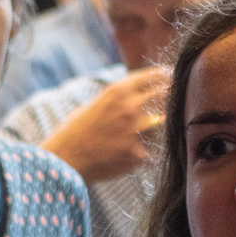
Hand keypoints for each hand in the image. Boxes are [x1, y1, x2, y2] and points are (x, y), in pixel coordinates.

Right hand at [40, 68, 169, 184]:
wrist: (65, 159)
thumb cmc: (74, 132)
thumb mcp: (94, 104)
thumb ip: (118, 100)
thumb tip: (138, 97)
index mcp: (118, 91)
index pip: (153, 77)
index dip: (164, 77)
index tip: (171, 78)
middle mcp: (131, 107)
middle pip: (163, 97)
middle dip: (167, 99)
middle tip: (169, 104)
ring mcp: (137, 132)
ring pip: (159, 126)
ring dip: (152, 130)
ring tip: (129, 138)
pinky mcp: (138, 154)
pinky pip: (152, 151)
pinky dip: (145, 153)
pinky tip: (126, 156)